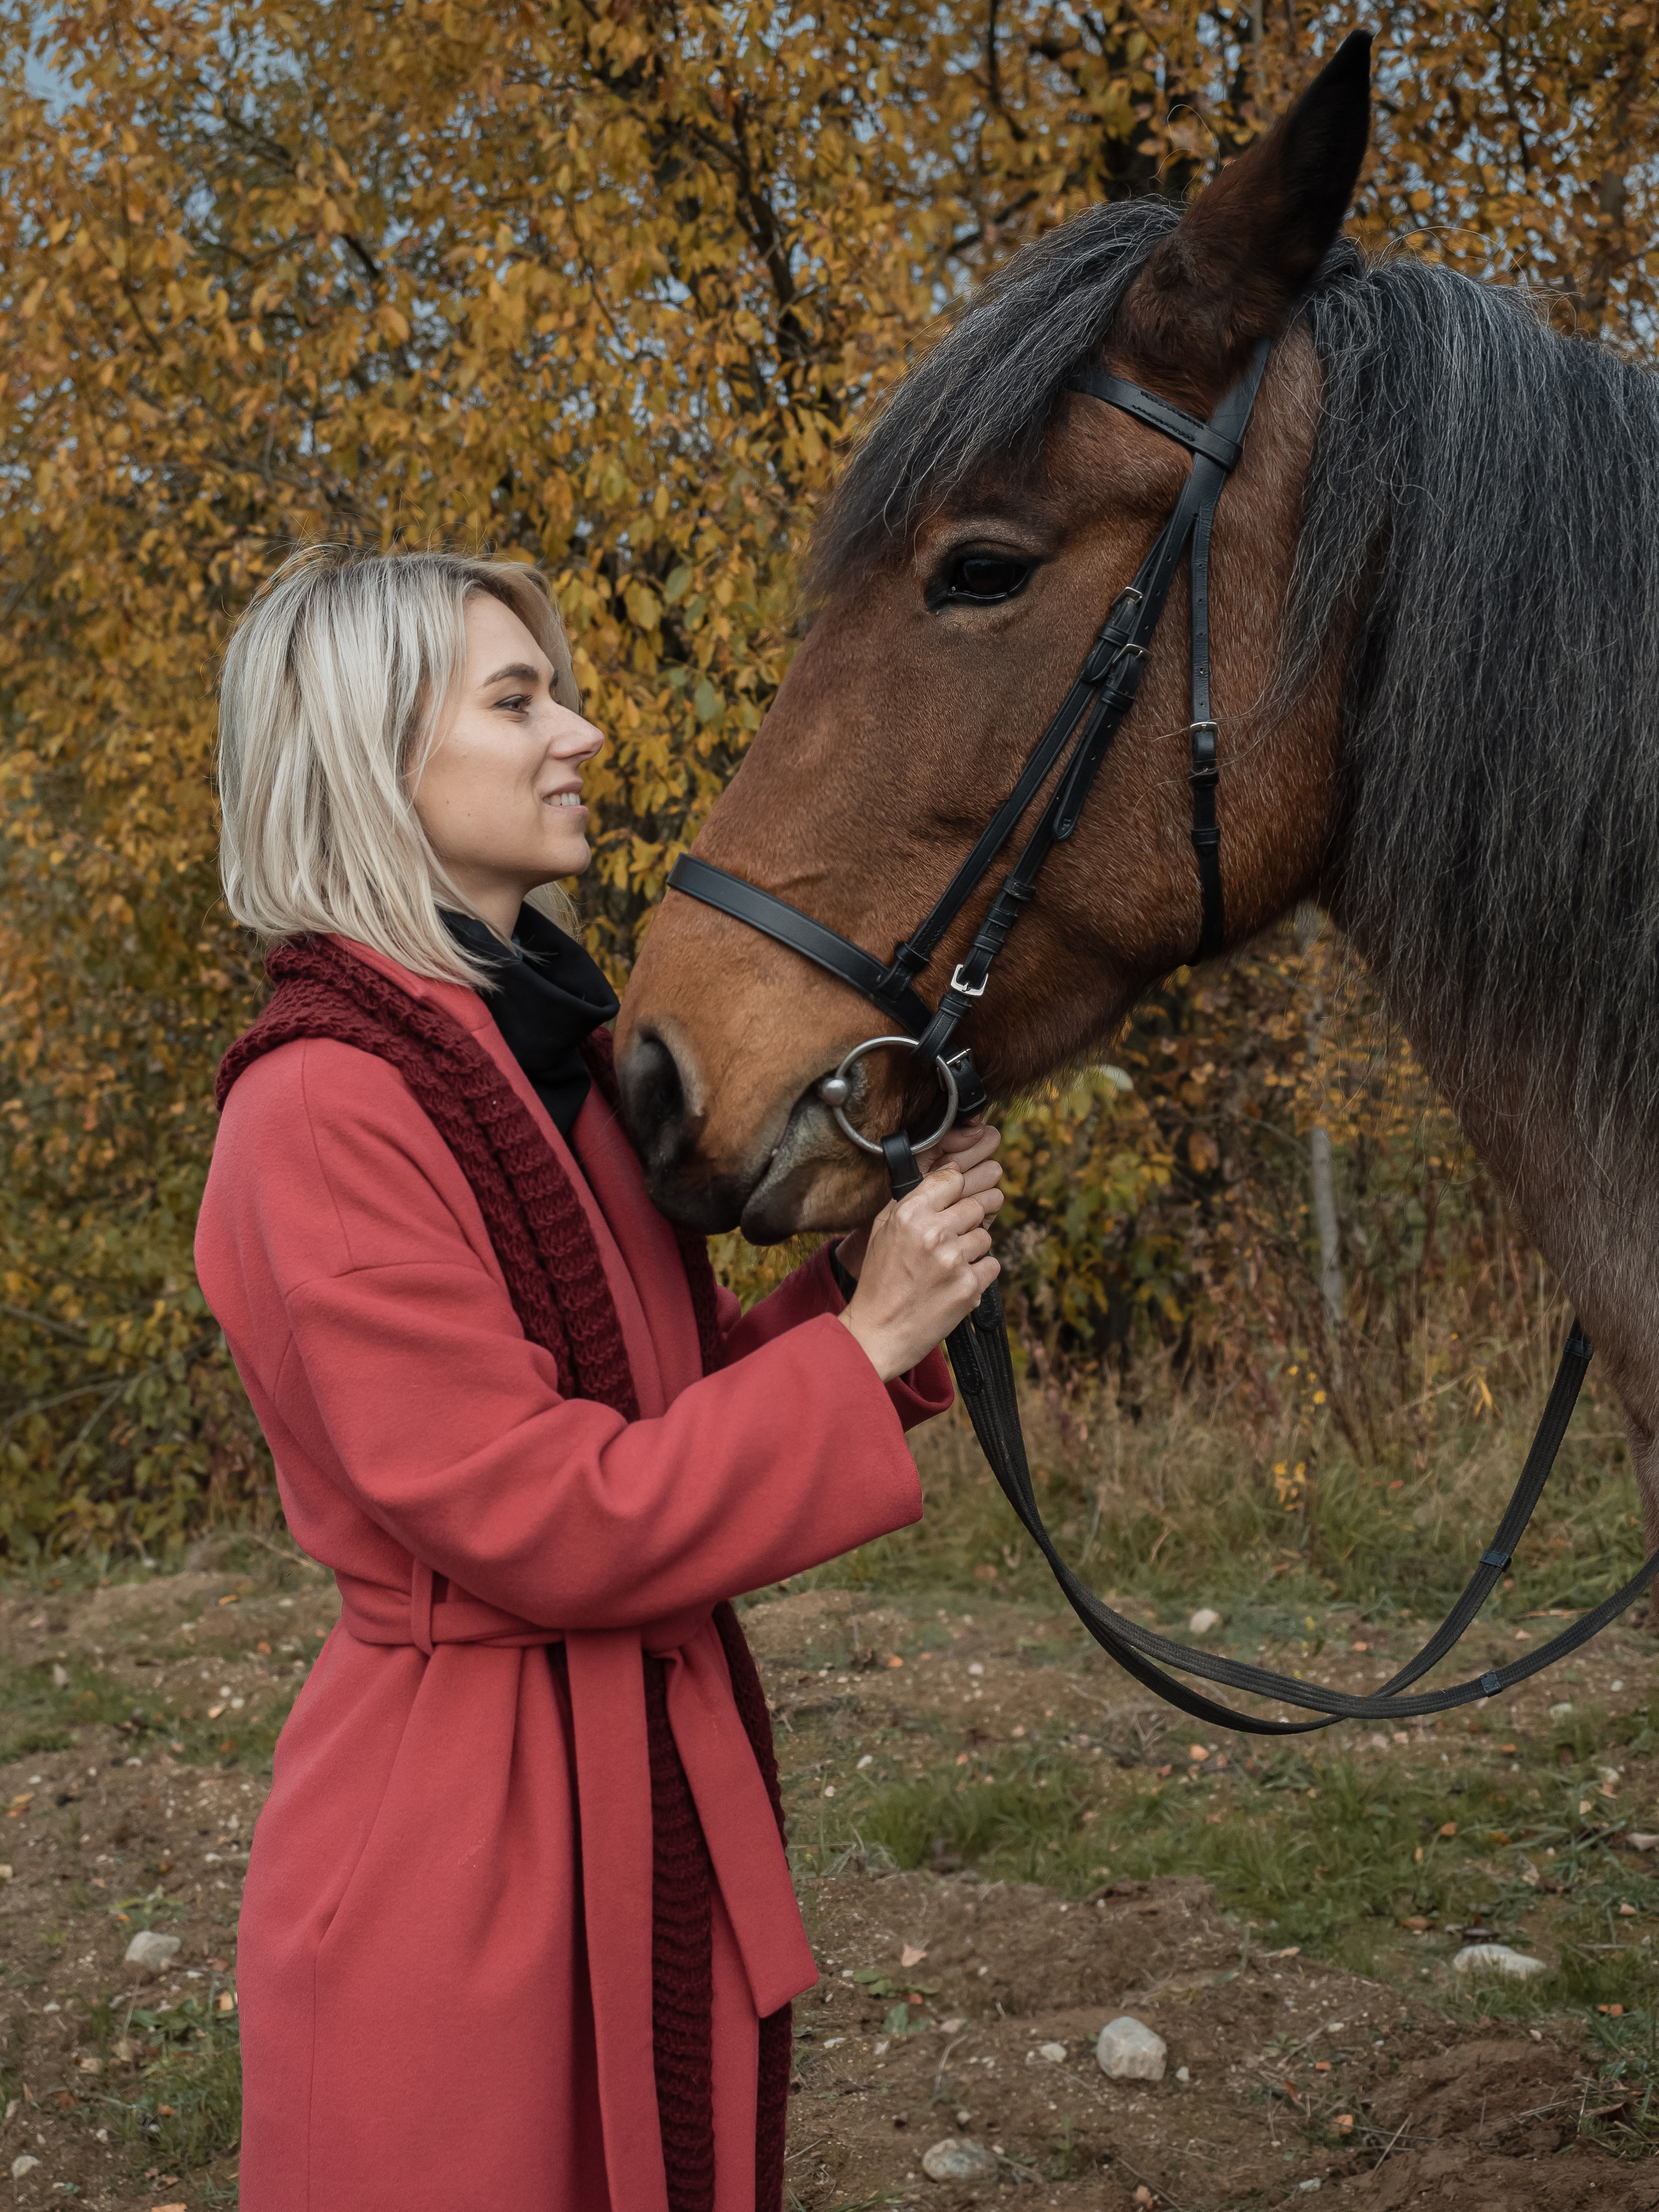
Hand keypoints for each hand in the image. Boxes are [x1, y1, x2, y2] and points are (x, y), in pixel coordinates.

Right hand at [838, 1130, 1003, 1380]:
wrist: (879, 1333)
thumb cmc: (879, 1282)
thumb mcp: (881, 1232)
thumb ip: (910, 1202)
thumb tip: (946, 1174)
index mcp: (909, 1215)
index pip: (951, 1179)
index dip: (955, 1189)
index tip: (953, 1199)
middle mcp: (933, 1233)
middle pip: (975, 1206)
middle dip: (966, 1221)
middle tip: (950, 1240)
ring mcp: (954, 1260)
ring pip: (985, 1236)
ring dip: (972, 1249)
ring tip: (947, 1266)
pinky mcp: (969, 1287)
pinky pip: (991, 1265)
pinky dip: (978, 1274)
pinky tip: (954, 1283)